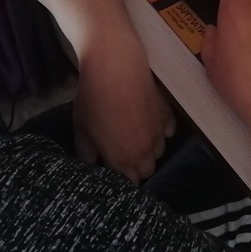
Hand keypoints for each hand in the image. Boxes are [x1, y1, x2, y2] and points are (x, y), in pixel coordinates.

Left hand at [72, 35, 175, 184]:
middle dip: (136, 166)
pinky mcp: (168, 115)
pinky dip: (161, 131)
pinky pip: (168, 132)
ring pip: (159, 152)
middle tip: (123, 152)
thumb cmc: (94, 101)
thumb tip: (91, 165)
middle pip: (146, 170)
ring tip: (136, 137)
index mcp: (123, 160)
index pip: (129, 182)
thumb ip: (86, 154)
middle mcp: (145, 152)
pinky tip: (149, 120)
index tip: (113, 167)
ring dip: (149, 150)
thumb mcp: (81, 130)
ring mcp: (159, 133)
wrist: (115, 68)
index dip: (121, 178)